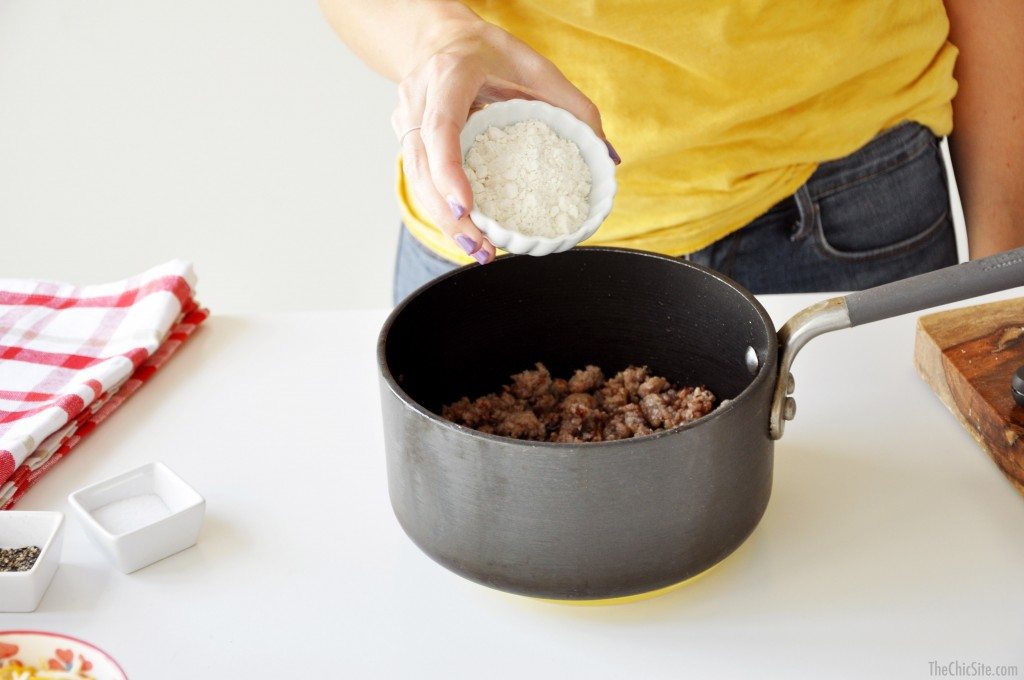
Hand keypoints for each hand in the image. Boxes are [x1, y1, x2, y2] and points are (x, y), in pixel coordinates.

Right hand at [392, 20, 615, 262]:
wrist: (441, 39)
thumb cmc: (491, 53)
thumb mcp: (539, 68)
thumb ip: (575, 108)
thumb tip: (608, 156)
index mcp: (451, 75)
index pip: (441, 128)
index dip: (450, 171)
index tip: (466, 207)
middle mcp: (419, 98)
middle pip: (423, 166)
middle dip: (449, 214)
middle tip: (480, 247)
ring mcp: (405, 119)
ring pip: (415, 179)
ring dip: (444, 221)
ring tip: (478, 251)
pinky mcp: (404, 138)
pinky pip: (418, 180)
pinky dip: (442, 210)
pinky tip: (467, 234)